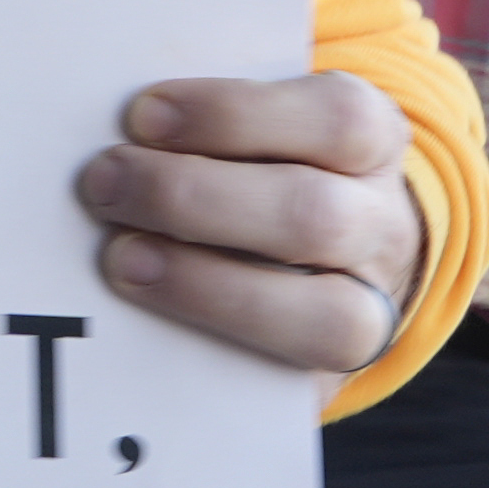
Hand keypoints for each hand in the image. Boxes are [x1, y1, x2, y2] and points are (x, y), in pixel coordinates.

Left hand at [70, 73, 422, 378]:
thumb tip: (117, 120)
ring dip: (202, 284)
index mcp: (372, 139)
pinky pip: (288, 372)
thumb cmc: (261, 173)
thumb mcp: (257, 130)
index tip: (143, 115)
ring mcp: (372, 307)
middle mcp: (383, 225)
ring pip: (320, 312)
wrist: (322, 266)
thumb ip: (208, 124)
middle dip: (194, 199)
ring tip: (119, 258)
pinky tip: (149, 319)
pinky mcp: (334, 371)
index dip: (235, 115)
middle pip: (313, 215)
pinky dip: (214, 344)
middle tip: (105, 182)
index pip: (336, 118)